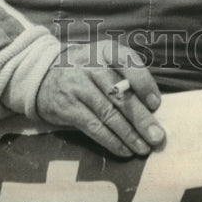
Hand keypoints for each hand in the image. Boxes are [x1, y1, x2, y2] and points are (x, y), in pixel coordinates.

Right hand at [36, 40, 164, 157]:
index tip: (156, 104)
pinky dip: (111, 141)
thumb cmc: (86, 69)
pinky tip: (124, 150)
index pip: (127, 62)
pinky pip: (93, 127)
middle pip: (120, 94)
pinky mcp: (67, 107)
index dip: (143, 83)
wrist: (43, 75)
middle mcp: (91, 65)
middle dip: (141, 118)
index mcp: (105, 50)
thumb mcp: (103, 60)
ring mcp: (77, 86)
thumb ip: (125, 75)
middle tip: (157, 136)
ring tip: (144, 148)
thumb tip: (152, 107)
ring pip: (108, 114)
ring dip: (129, 135)